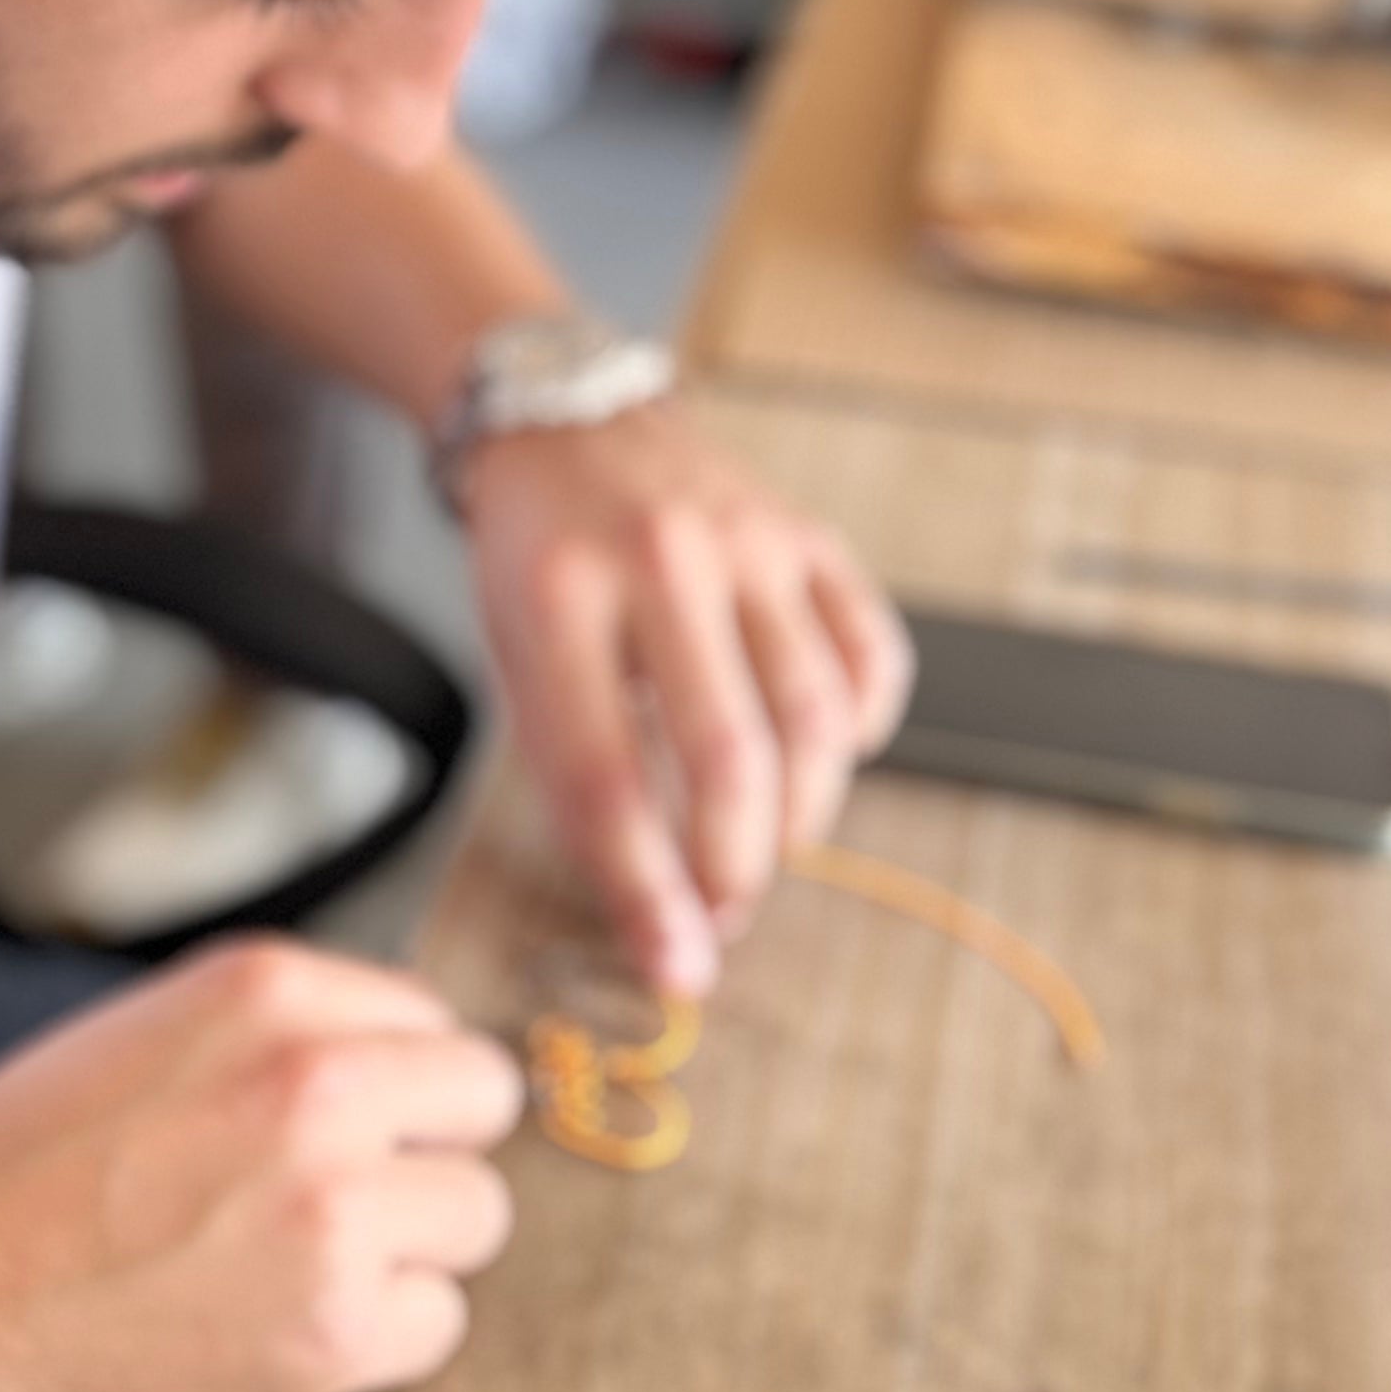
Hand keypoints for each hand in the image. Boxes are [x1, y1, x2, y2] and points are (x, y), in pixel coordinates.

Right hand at [0, 939, 522, 1391]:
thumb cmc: (3, 1185)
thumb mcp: (141, 1042)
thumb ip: (275, 1040)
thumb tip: (402, 1070)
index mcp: (265, 989)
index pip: (429, 1019)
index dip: (391, 1087)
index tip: (338, 1133)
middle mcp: (317, 1080)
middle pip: (482, 1105)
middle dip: (422, 1157)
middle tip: (333, 1209)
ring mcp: (334, 1206)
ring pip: (473, 1220)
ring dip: (404, 1255)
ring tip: (282, 1275)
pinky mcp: (336, 1329)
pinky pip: (437, 1325)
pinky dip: (373, 1344)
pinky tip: (270, 1334)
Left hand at [460, 402, 911, 1000]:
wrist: (565, 422)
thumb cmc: (537, 564)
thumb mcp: (519, 660)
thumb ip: (580, 779)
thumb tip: (660, 922)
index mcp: (560, 597)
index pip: (609, 777)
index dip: (647, 891)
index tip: (679, 969)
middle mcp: (661, 561)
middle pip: (729, 755)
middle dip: (735, 868)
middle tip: (724, 913)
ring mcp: (748, 540)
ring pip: (815, 716)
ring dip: (800, 817)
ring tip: (763, 848)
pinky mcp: (809, 534)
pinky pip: (871, 654)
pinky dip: (861, 730)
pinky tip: (819, 757)